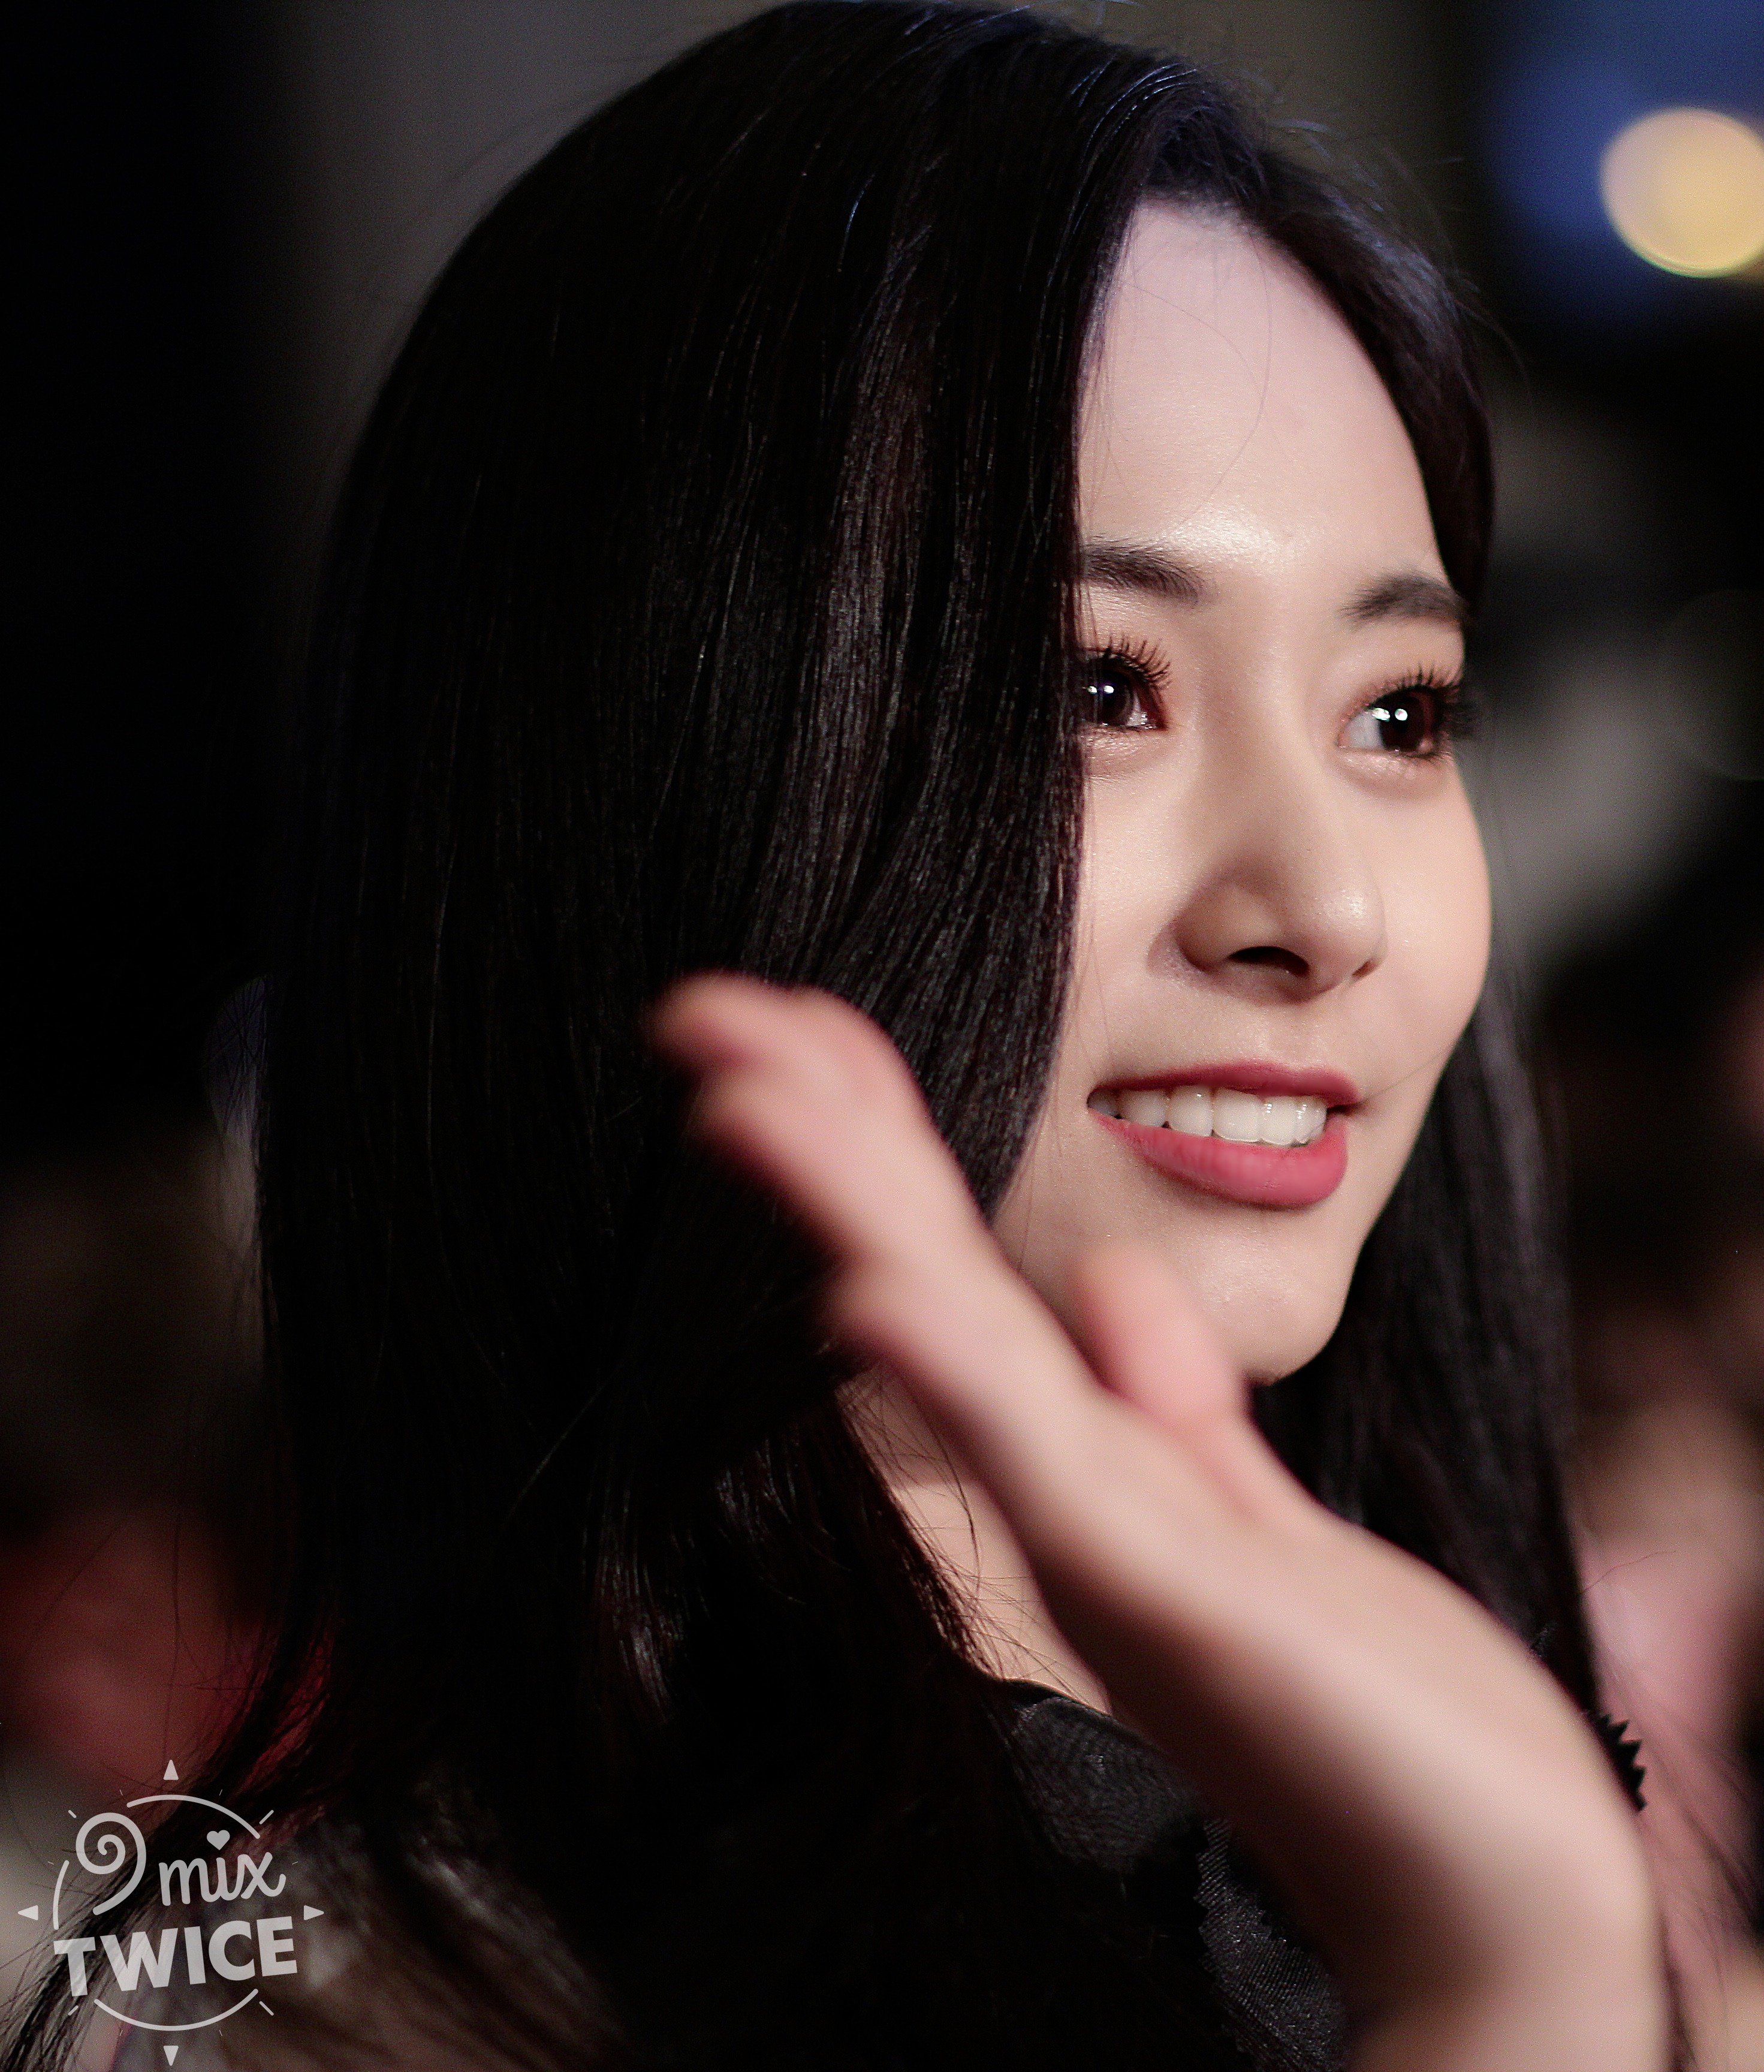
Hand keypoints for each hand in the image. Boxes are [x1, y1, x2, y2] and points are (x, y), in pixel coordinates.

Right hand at [651, 974, 1667, 2071]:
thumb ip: (1177, 1410)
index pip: (961, 1260)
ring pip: (949, 1345)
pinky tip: (866, 1294)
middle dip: (819, 1136)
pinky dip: (949, 1376)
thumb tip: (1105, 1284)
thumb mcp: (1265, 1522)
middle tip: (702, 1014)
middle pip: (922, 1272)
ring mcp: (1104, 1538)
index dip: (878, 1136)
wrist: (1489, 1893)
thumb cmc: (1382, 1718)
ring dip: (844, 1213)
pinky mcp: (1165, 1599)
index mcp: (1094, 1458)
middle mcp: (1071, 1486)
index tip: (797, 1022)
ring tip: (743, 1097)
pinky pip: (1040, 1467)